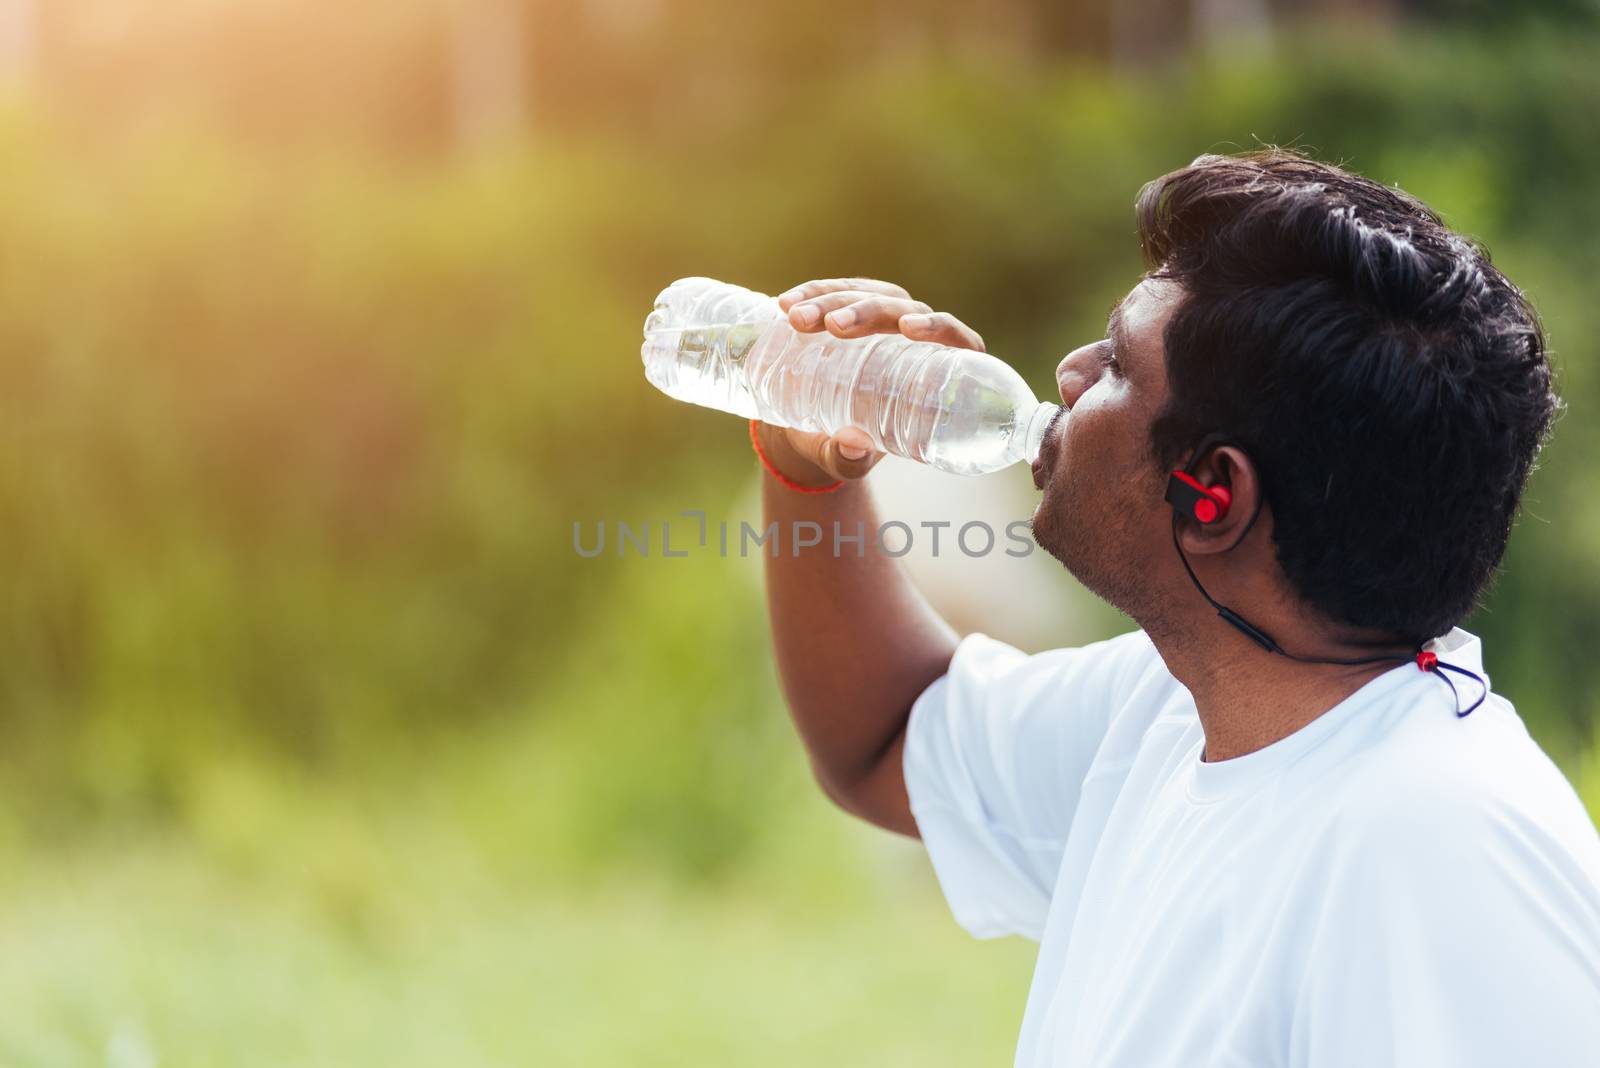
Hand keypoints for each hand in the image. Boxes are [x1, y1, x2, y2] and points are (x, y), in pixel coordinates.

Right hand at [753, 278, 986, 486]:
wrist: (810, 431)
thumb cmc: (845, 447)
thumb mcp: (846, 459)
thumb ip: (849, 459)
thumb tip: (853, 445)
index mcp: (936, 371)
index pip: (954, 339)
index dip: (938, 327)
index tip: (907, 330)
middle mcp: (915, 337)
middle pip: (901, 310)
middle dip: (866, 312)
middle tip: (832, 326)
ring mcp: (884, 315)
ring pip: (866, 293)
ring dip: (832, 299)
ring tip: (796, 317)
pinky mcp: (852, 305)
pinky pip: (835, 290)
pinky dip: (811, 293)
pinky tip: (786, 302)